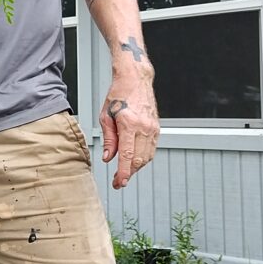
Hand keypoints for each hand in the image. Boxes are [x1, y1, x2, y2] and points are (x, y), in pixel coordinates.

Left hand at [99, 70, 158, 189]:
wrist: (135, 80)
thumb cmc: (118, 94)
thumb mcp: (106, 116)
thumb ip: (108, 139)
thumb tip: (108, 158)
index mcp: (129, 124)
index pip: (127, 155)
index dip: (123, 172)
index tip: (119, 183)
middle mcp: (144, 127)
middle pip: (138, 159)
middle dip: (128, 173)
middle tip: (118, 181)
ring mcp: (152, 128)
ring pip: (146, 157)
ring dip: (136, 167)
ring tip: (124, 172)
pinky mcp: (156, 128)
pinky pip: (151, 149)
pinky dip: (143, 158)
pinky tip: (134, 160)